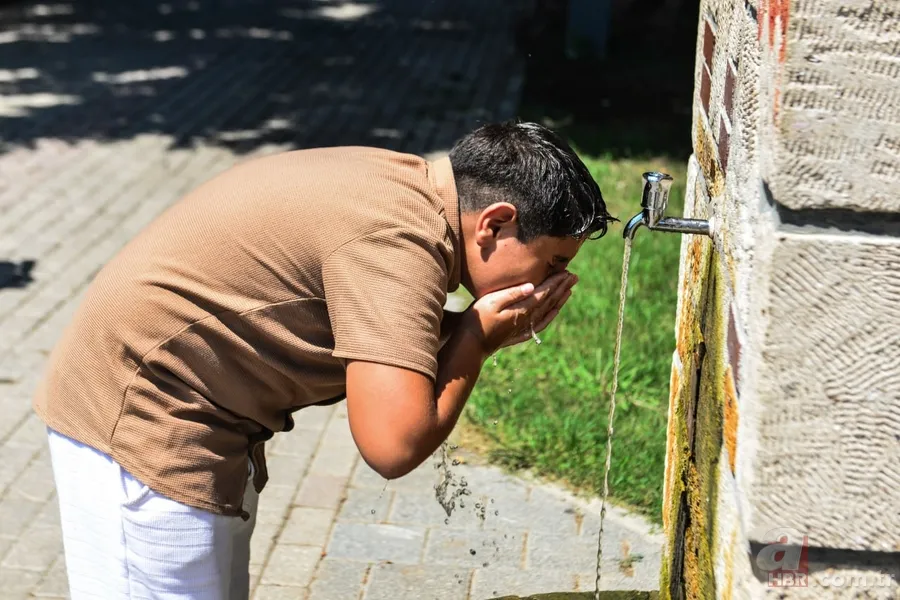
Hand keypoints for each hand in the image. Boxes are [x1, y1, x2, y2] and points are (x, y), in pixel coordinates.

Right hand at [460, 271, 576, 355]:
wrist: (470, 346)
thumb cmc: (477, 320)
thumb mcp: (491, 302)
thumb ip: (512, 294)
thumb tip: (532, 287)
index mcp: (522, 309)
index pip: (544, 293)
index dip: (556, 282)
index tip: (567, 272)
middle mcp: (527, 319)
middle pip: (549, 301)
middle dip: (561, 288)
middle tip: (574, 277)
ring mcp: (524, 328)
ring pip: (547, 312)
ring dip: (559, 300)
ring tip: (569, 290)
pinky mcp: (519, 334)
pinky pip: (541, 324)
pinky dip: (550, 316)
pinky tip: (554, 312)